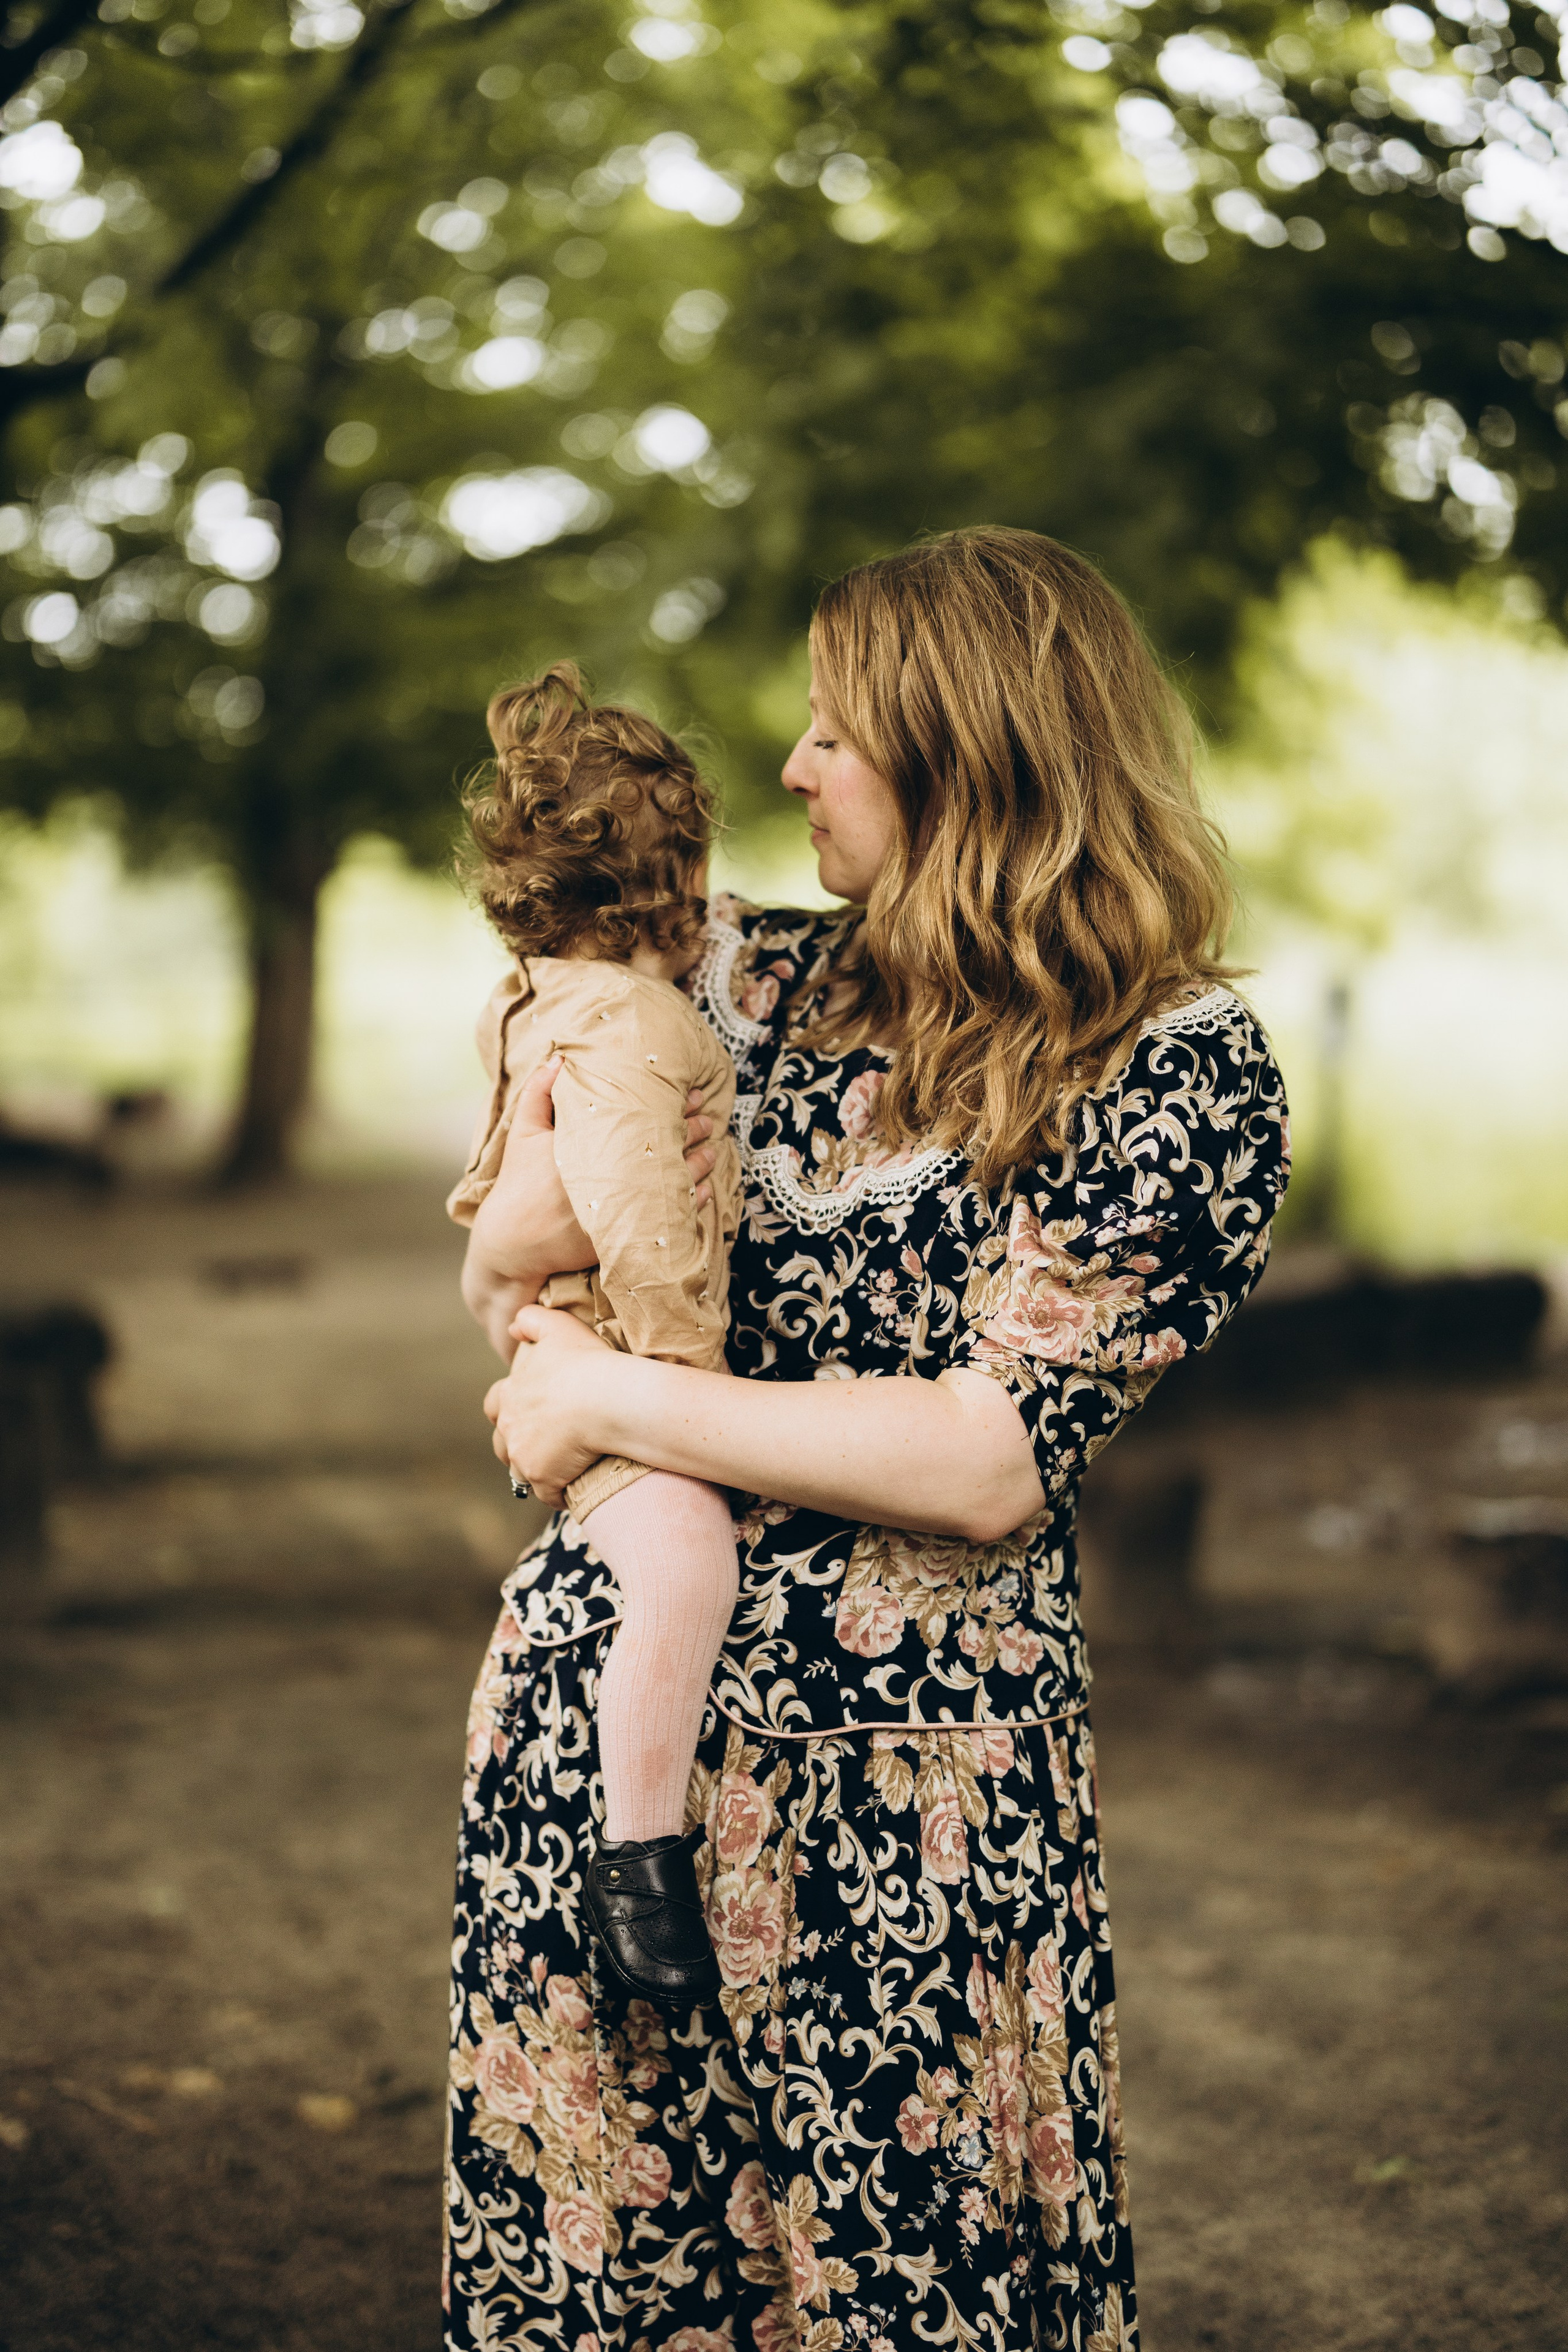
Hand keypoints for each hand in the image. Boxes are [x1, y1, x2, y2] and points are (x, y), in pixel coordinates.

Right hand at [462, 1064, 718, 1355]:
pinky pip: (670, 1215)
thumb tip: (559, 1058)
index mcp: (583, 1147)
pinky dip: (692, 1199)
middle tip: (707, 1115)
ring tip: (713, 1145)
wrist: (512, 1245)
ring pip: (674, 1180)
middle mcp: (605, 1178)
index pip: (640, 1119)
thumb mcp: (522, 1135)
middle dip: (691, 1129)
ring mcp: (618, 1210)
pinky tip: (706, 1186)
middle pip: (663, 1146)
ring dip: (699, 1161)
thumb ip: (539, 1093)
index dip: (672, 1105)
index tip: (691, 1094)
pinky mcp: (625, 1236)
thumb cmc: (516, 1186)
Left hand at [484, 1304, 616, 1509]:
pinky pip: (548, 1494)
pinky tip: (576, 1484)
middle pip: (502, 1444)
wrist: (607, 1400)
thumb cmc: (587, 1363)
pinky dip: (559, 1491)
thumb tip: (512, 1325)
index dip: (506, 1409)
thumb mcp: (558, 1327)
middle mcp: (510, 1427)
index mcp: (511, 1394)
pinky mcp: (542, 1479)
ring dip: (536, 1470)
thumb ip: (531, 1319)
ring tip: (560, 1468)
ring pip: (522, 1472)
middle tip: (545, 1445)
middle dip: (518, 1445)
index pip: (494, 1404)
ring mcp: (523, 1456)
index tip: (525, 1411)